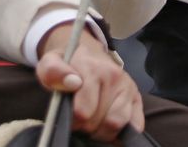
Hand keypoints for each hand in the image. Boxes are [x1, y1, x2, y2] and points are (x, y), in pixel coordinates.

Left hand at [36, 24, 142, 140]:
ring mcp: (128, 87)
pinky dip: (120, 131)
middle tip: (81, 117)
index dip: (73, 119)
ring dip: (102, 130)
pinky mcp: (137, 98)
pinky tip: (107, 123)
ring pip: (116, 124)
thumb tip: (72, 82)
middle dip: (86, 125)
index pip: (83, 111)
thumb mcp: (50, 63)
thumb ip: (53, 71)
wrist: (88, 55)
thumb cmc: (68, 66)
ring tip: (94, 121)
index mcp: (93, 67)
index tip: (70, 114)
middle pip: (98, 121)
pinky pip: (134, 126)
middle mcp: (114, 76)